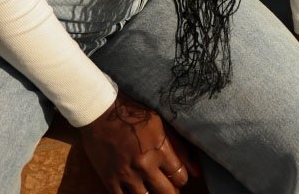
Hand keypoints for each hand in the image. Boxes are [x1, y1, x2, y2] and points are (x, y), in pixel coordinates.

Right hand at [79, 91, 197, 192]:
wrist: (101, 113)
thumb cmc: (134, 115)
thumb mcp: (161, 125)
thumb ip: (179, 148)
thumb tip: (197, 172)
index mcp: (160, 148)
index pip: (180, 176)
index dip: (182, 179)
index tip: (179, 176)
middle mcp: (145, 164)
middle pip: (166, 192)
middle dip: (172, 191)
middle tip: (170, 187)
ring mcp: (126, 174)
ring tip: (154, 189)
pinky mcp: (110, 180)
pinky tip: (137, 191)